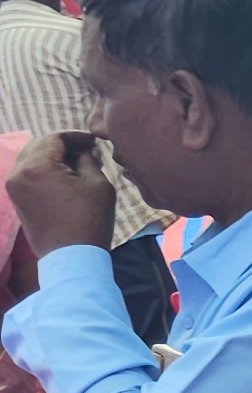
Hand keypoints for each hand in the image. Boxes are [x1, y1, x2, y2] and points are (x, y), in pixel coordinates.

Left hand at [8, 131, 119, 257]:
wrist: (72, 256)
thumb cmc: (89, 218)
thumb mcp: (97, 183)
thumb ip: (88, 160)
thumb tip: (84, 151)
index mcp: (37, 165)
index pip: (55, 138)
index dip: (76, 136)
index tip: (94, 140)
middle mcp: (19, 173)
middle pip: (38, 146)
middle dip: (62, 145)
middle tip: (85, 150)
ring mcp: (14, 187)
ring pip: (31, 160)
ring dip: (52, 158)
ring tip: (76, 164)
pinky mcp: (17, 200)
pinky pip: (28, 175)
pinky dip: (44, 171)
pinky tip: (64, 178)